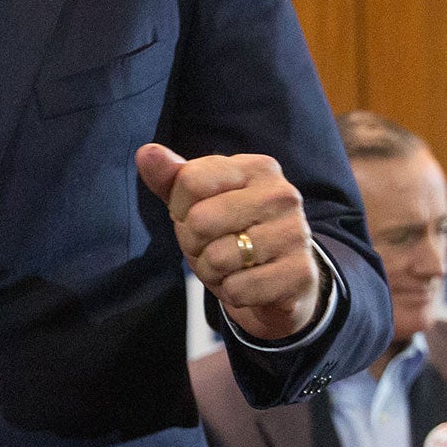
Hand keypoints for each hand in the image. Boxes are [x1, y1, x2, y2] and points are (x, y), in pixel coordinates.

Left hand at [137, 145, 321, 342]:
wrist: (278, 280)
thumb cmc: (230, 233)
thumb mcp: (197, 203)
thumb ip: (171, 178)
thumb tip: (146, 153)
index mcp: (257, 168)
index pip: (190, 181)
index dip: (180, 208)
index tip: (196, 216)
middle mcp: (282, 195)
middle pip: (200, 220)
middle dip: (193, 244)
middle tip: (212, 247)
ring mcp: (295, 233)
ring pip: (218, 258)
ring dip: (212, 272)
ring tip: (231, 266)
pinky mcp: (300, 273)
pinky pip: (238, 289)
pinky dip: (233, 293)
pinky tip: (248, 284)